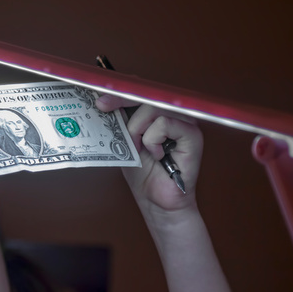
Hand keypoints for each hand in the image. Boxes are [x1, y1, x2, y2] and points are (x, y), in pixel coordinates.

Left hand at [96, 94, 202, 213]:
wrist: (156, 201)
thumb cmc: (144, 173)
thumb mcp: (125, 141)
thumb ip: (120, 121)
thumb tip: (101, 102)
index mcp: (160, 112)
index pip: (142, 90)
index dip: (120, 90)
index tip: (100, 98)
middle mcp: (175, 113)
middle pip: (147, 94)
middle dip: (121, 102)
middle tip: (103, 109)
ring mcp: (186, 122)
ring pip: (153, 108)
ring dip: (137, 129)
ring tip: (139, 148)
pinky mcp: (193, 135)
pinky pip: (164, 124)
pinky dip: (153, 140)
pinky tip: (158, 155)